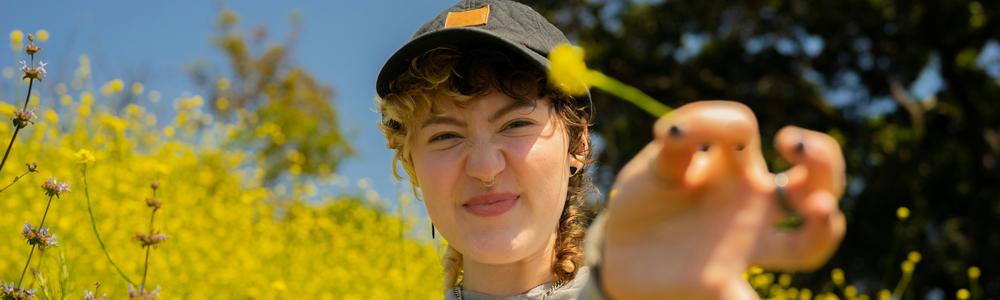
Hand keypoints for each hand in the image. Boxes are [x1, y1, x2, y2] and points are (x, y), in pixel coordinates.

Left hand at [600, 101, 845, 298]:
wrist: (618, 248)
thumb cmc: (647, 199)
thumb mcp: (653, 166)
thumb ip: (673, 147)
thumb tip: (675, 132)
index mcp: (733, 165)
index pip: (742, 128)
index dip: (713, 123)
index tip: (671, 135)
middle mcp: (752, 203)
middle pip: (817, 180)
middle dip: (823, 158)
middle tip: (790, 142)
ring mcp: (745, 245)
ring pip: (808, 245)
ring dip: (824, 228)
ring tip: (821, 209)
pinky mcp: (720, 283)